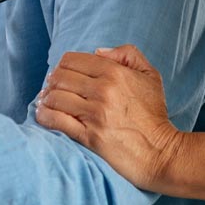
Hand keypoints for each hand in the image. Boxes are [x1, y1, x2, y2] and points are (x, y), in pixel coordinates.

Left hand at [36, 45, 183, 190]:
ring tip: (46, 101)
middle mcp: (102, 90)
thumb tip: (98, 51)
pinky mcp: (90, 136)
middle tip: (51, 87)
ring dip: (47, 98)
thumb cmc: (154, 114)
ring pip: (56, 97)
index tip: (60, 73)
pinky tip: (43, 114)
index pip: (73, 60)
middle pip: (61, 77)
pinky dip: (45, 116)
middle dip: (52, 81)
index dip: (62, 65)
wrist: (161, 152)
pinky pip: (58, 121)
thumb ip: (127, 54)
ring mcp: (95, 114)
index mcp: (114, 72)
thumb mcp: (150, 75)